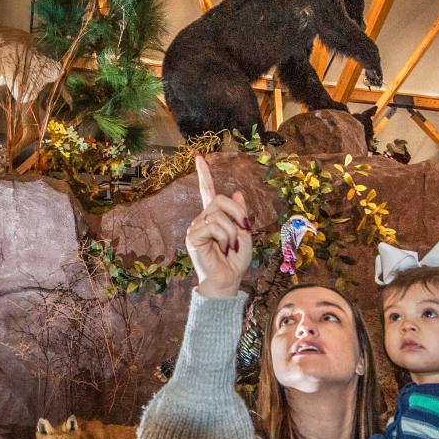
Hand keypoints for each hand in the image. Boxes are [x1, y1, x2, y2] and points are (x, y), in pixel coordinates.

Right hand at [188, 154, 252, 299]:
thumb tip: (238, 192)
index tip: (198, 157)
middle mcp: (202, 220)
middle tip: (245, 229)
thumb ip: (240, 214)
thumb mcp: (245, 234)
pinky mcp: (193, 237)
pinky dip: (225, 237)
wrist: (227, 281)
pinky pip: (213, 226)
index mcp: (213, 218)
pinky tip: (224, 249)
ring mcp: (196, 228)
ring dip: (232, 231)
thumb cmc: (235, 261)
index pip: (207, 191)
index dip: (204, 174)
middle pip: (219, 200)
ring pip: (218, 214)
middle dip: (237, 212)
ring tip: (232, 246)